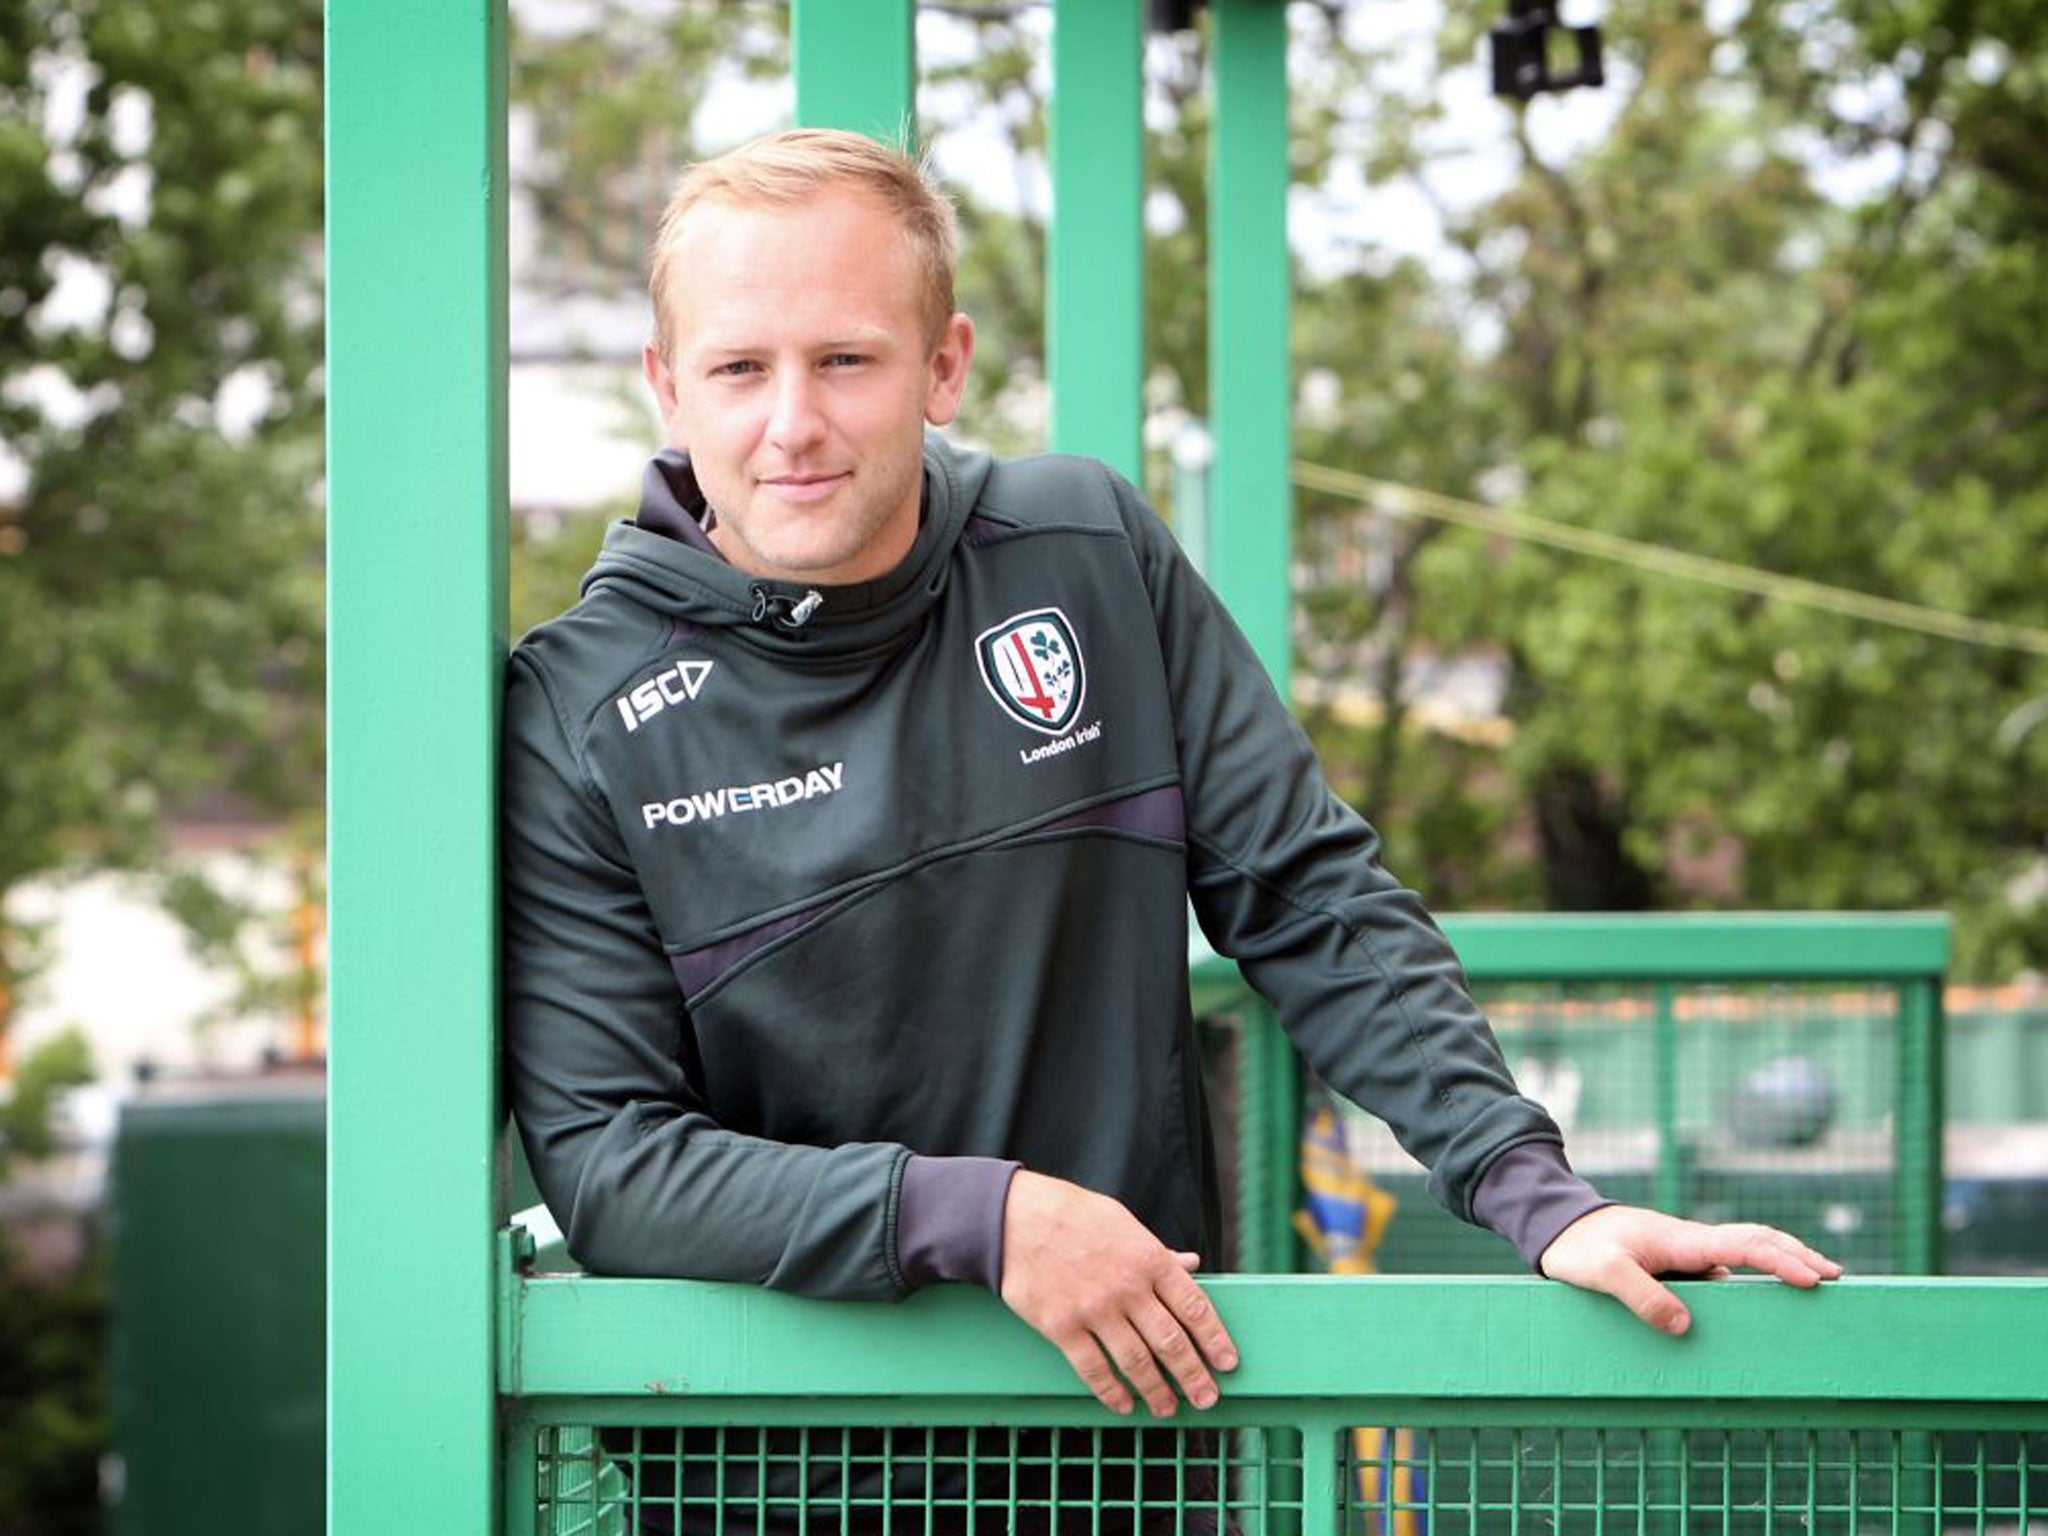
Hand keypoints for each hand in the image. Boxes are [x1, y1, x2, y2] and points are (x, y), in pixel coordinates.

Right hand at [998, 1170, 1238, 1416]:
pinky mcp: (1062, 1328)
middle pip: (1171, 1342)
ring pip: (1136, 1363)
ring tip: (1168, 1408)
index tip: (1227, 1363)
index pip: (1194, 1306)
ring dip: (1157, 1392)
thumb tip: (1192, 1265)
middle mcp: (1127, 1288)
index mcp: (1148, 1258)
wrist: (1015, 1218)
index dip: (1214, 1339)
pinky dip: (1112, 1392)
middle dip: (1193, 1376)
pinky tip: (1123, 1404)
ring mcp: (1094, 1310)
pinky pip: (1094, 1369)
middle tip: (1207, 1398)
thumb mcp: (1123, 1222)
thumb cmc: (1073, 1215)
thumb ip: (1158, 1251)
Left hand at [1538, 1204, 1842, 1334]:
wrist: (1558, 1226)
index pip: (1743, 1243)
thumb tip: (1685, 1326)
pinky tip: (1762, 1294)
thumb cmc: (1579, 1247)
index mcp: (1681, 1239)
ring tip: (1814, 1282)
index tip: (1813, 1277)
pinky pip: (1724, 1268)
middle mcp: (1691, 1242)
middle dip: (1797, 1255)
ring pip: (1744, 1251)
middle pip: (1756, 1240)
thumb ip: (1641, 1296)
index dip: (1780, 1259)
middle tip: (1835, 1277)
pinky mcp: (1678, 1263)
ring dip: (1780, 1260)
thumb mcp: (1602, 1272)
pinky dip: (1752, 1273)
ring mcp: (1686, 1252)